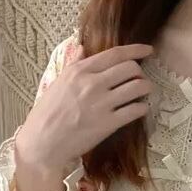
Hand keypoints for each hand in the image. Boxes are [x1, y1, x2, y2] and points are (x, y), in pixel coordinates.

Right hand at [16, 41, 155, 172]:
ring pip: (137, 87)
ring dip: (146, 88)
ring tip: (145, 92)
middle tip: (140, 79)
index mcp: (80, 71)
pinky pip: (135, 111)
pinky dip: (142, 108)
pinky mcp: (108, 124)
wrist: (43, 142)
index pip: (115, 54)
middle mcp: (93, 83)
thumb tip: (82, 48)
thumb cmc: (47, 114)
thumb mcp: (58, 82)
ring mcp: (102, 104)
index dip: (136, 50)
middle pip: (130, 68)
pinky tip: (141, 109)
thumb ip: (73, 64)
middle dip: (140, 72)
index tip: (148, 50)